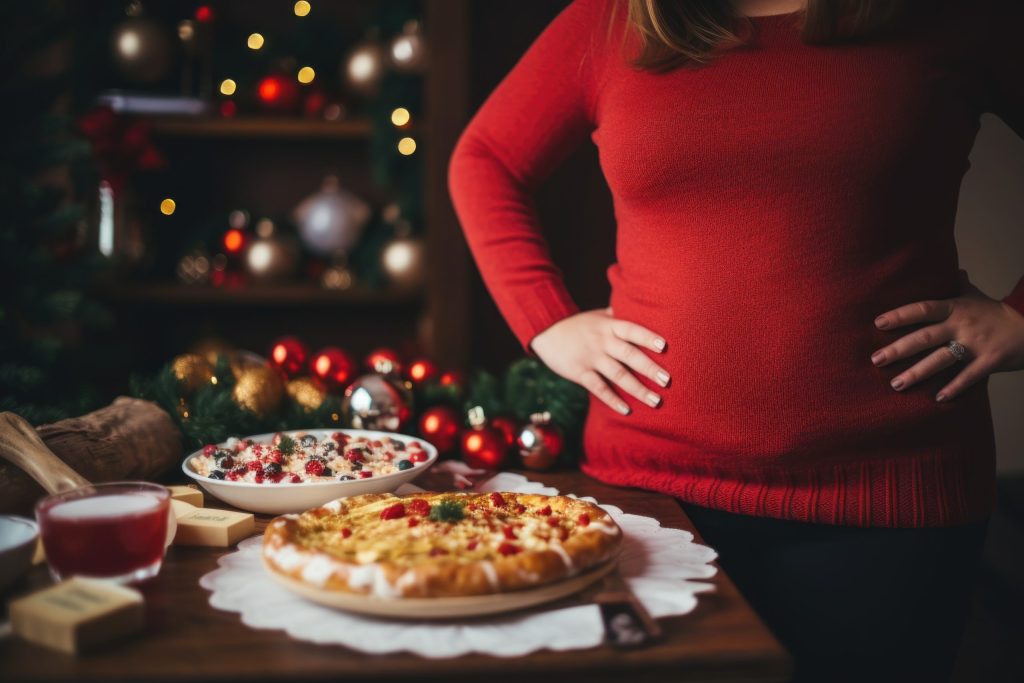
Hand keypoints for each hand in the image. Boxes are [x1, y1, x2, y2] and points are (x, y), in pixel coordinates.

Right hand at [530, 308, 668, 414]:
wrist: (545, 330)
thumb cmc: (578, 323)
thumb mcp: (598, 315)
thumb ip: (619, 315)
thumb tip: (641, 306)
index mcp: (609, 326)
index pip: (632, 330)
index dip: (648, 337)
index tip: (665, 347)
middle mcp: (602, 341)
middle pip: (629, 355)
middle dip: (649, 368)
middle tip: (667, 381)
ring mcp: (591, 358)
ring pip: (618, 375)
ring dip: (637, 389)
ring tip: (656, 401)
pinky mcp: (580, 372)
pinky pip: (598, 388)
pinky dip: (612, 400)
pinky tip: (626, 410)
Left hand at [871, 282, 1023, 400]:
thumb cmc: (995, 313)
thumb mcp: (975, 296)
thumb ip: (956, 286)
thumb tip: (948, 270)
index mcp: (956, 308)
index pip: (923, 309)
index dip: (900, 315)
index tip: (877, 323)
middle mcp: (963, 324)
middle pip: (925, 336)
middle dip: (899, 349)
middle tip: (876, 359)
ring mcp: (977, 343)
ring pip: (942, 359)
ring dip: (918, 373)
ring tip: (896, 384)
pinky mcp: (991, 360)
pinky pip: (970, 376)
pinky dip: (954, 387)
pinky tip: (937, 398)